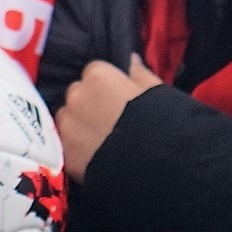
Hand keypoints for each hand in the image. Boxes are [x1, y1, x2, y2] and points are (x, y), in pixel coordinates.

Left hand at [54, 56, 160, 182]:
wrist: (159, 171)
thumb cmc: (164, 126)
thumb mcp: (158, 93)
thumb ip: (140, 73)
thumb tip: (130, 60)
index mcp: (99, 76)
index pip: (95, 72)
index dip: (108, 87)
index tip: (120, 100)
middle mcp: (77, 96)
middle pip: (78, 94)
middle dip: (90, 105)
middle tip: (112, 123)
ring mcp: (68, 126)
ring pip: (69, 119)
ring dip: (80, 126)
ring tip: (104, 143)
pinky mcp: (66, 155)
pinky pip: (68, 146)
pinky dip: (79, 150)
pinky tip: (98, 159)